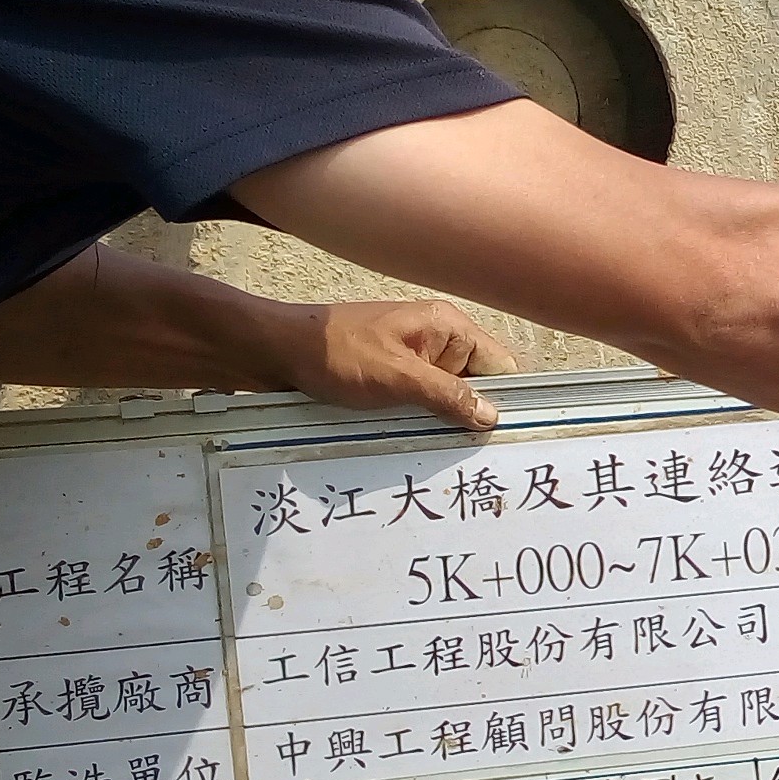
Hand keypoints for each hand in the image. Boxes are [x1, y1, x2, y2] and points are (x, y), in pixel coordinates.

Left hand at [285, 299, 523, 429]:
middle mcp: (435, 339)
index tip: (499, 436)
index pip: (499, 364)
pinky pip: (421, 401)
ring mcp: (413, 358)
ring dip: (442, 421)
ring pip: (447, 396)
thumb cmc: (335, 355)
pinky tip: (412, 441)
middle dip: (471, 415)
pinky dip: (419, 420)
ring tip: (437, 450)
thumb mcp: (398, 378)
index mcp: (446, 326)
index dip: (502, 398)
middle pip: (475, 383)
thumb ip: (448, 396)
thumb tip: (491, 416)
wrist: (276, 351)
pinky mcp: (393, 375)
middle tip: (467, 452)